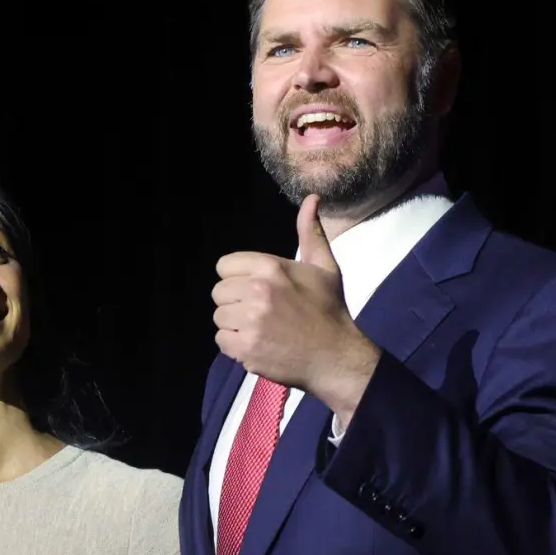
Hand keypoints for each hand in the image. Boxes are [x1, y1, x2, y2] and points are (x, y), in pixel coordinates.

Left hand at [212, 194, 378, 420]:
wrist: (336, 356)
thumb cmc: (329, 309)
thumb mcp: (324, 267)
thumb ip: (310, 233)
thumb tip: (312, 198)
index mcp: (271, 267)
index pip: (224, 266)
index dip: (238, 278)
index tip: (257, 290)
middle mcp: (258, 291)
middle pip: (219, 292)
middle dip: (235, 302)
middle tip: (260, 312)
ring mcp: (250, 321)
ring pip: (219, 317)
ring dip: (235, 325)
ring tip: (260, 328)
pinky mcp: (246, 347)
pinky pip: (222, 340)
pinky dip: (236, 345)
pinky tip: (257, 344)